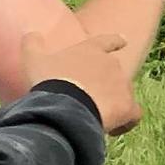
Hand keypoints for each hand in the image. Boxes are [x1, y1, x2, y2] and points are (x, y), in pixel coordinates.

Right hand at [19, 25, 140, 137]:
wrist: (65, 105)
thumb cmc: (50, 80)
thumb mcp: (35, 60)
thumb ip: (33, 44)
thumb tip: (31, 34)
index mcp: (92, 50)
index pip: (107, 41)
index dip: (115, 42)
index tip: (123, 42)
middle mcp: (111, 64)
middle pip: (114, 72)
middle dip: (105, 84)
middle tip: (86, 99)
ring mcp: (122, 85)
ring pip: (123, 93)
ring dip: (112, 103)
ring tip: (95, 116)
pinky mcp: (127, 107)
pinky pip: (133, 114)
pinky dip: (126, 122)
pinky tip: (113, 131)